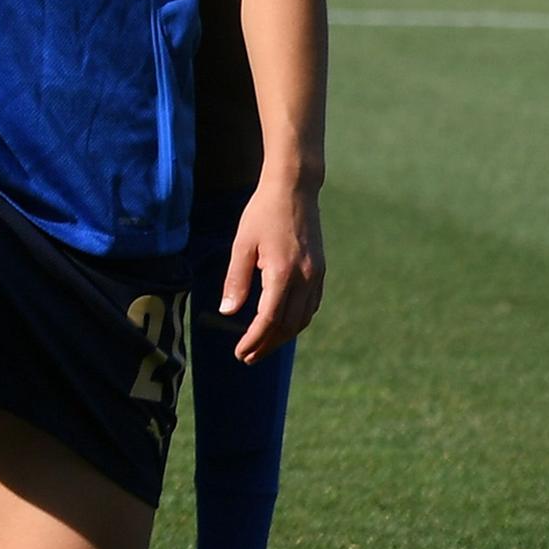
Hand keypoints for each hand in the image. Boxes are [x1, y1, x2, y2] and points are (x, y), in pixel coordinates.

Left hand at [221, 174, 325, 358]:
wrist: (295, 190)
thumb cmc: (262, 214)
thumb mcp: (242, 244)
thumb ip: (236, 280)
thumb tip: (228, 312)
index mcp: (282, 272)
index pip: (269, 319)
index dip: (254, 339)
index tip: (240, 352)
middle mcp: (305, 278)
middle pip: (287, 325)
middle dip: (267, 344)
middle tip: (247, 358)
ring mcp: (317, 276)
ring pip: (302, 319)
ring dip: (282, 337)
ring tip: (262, 347)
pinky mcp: (321, 271)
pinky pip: (310, 306)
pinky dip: (296, 321)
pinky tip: (281, 326)